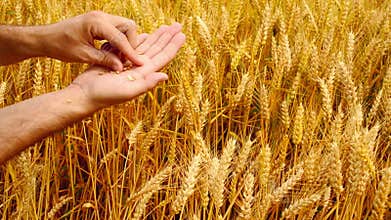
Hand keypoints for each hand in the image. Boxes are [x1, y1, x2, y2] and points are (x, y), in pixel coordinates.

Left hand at [41, 11, 144, 69]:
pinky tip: (112, 52)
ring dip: (126, 42)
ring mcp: (101, 17)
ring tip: (118, 57)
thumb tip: (121, 67)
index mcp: (96, 23)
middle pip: (129, 27)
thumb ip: (104, 59)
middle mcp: (101, 16)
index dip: (131, 52)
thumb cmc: (60, 46)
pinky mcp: (100, 21)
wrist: (46, 38)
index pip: (121, 38)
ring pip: (125, 27)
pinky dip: (119, 40)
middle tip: (124, 60)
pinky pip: (117, 29)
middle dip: (131, 44)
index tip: (140, 63)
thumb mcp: (83, 56)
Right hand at [70, 23, 184, 110]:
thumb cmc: (104, 95)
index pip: (162, 57)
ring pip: (146, 46)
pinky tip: (145, 35)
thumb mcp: (127, 91)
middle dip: (167, 37)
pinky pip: (131, 47)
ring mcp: (128, 64)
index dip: (173, 46)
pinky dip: (139, 40)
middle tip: (178, 25)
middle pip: (157, 49)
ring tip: (165, 27)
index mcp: (143, 75)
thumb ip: (147, 84)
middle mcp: (139, 69)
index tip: (182, 34)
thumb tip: (165, 76)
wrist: (84, 94)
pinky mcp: (117, 60)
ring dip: (156, 37)